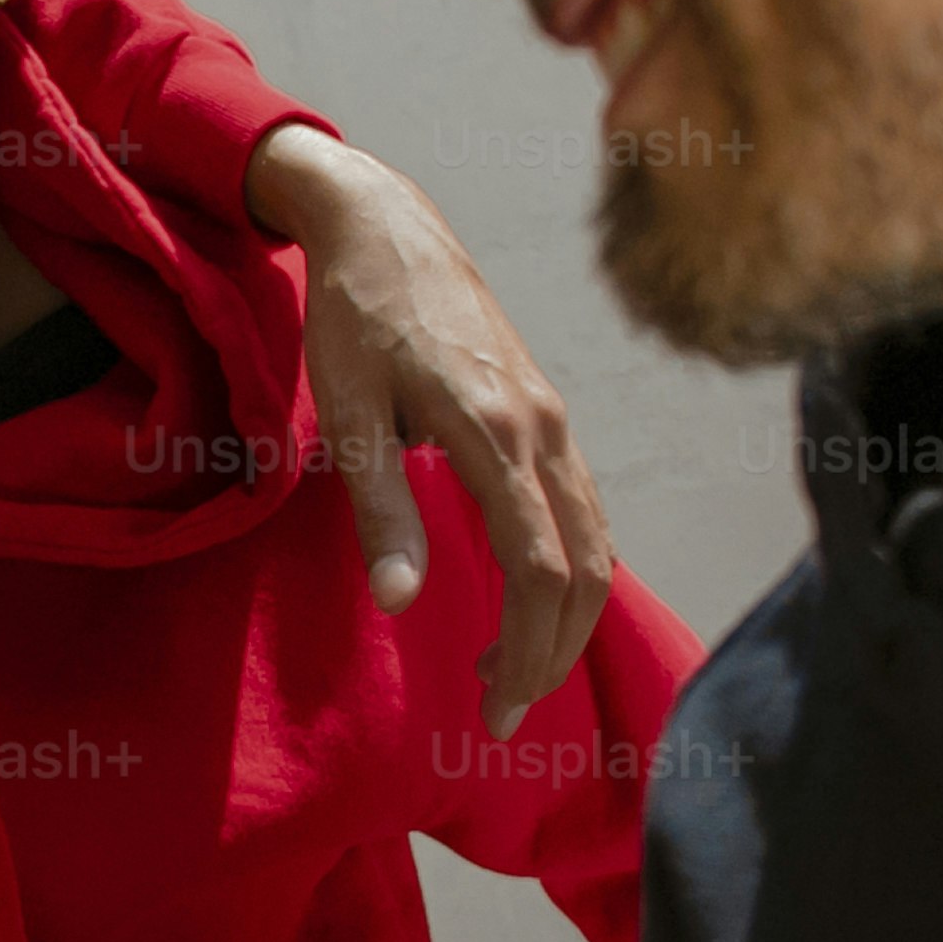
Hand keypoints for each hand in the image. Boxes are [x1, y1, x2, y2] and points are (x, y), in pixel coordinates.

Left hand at [247, 128, 615, 738]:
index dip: (527, 651)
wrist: (386, 226)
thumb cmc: (352, 319)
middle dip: (552, 654)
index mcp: (494, 432)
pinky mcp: (546, 411)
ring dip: (564, 619)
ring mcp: (553, 418)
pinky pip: (583, 508)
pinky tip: (528, 601)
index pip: (539, 569)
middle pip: (582, 570)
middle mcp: (542, 427)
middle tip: (502, 715)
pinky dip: (570, 570)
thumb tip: (402, 603)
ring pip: (594, 542)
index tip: (493, 713)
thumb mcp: (347, 415)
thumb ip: (381, 509)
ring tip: (511, 673)